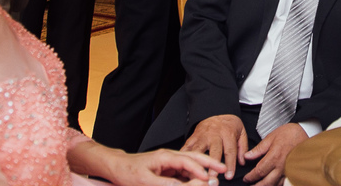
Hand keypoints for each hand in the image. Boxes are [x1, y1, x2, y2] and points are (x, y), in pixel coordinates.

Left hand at [106, 148, 224, 185]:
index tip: (209, 179)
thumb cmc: (129, 172)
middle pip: (194, 157)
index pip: (187, 162)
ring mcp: (169, 162)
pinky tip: (200, 180)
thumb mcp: (146, 182)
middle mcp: (170, 157)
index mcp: (165, 156)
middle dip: (209, 163)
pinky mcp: (167, 169)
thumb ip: (167, 184)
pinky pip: (184, 172)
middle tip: (223, 168)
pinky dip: (193, 176)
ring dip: (203, 170)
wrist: (117, 167)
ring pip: (191, 164)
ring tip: (215, 177)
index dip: (200, 171)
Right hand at [182, 114, 247, 179]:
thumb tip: (243, 162)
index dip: (230, 165)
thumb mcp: (241, 132)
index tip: (229, 176)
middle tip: (213, 177)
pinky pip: (187, 146)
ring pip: (199, 149)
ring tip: (197, 173)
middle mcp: (215, 135)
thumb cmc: (230, 125)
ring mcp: (203, 135)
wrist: (217, 111)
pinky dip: (184, 154)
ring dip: (198, 162)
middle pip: (214, 151)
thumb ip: (242, 147)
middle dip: (213, 165)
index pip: (230, 151)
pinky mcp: (194, 136)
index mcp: (228, 134)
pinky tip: (182, 163)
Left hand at [243, 123, 308, 185]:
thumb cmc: (290, 133)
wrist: (306, 132)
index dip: (250, 177)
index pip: (259, 172)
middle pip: (266, 183)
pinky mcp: (293, 172)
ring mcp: (288, 171)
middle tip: (250, 185)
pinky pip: (283, 183)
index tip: (246, 178)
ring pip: (275, 185)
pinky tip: (271, 183)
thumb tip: (247, 156)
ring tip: (259, 185)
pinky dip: (276, 184)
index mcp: (274, 157)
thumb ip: (259, 149)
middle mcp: (281, 167)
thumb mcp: (271, 137)